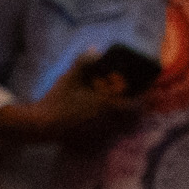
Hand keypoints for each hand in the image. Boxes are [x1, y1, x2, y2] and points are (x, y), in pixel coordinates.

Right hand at [0, 68, 147, 147]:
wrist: (43, 125)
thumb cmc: (58, 100)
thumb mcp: (70, 77)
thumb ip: (84, 62)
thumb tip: (95, 49)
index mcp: (108, 104)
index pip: (137, 104)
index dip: (144, 98)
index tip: (145, 91)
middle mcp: (109, 121)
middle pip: (133, 119)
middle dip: (136, 110)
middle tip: (133, 101)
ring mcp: (100, 133)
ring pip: (123, 128)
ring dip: (125, 120)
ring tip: (119, 111)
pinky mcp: (92, 140)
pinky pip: (110, 136)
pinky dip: (112, 128)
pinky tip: (103, 122)